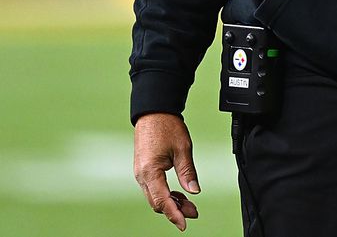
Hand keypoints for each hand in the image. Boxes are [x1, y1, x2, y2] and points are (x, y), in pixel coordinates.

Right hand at [133, 113, 201, 230]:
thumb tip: (195, 191)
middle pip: (157, 202)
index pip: (162, 200)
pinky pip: (153, 188)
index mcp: (150, 171)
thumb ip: (187, 172)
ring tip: (189, 205)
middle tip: (194, 212)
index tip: (184, 224)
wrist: (153, 112)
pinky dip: (166, 194)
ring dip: (171, 202)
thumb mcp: (183, 149)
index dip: (174, 214)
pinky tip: (179, 194)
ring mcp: (141, 173)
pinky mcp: (143, 170)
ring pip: (155, 197)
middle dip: (175, 210)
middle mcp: (142, 175)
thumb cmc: (167, 126)